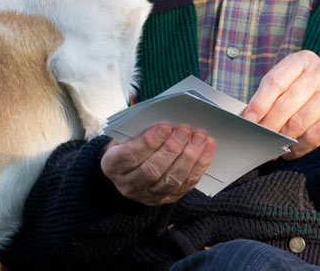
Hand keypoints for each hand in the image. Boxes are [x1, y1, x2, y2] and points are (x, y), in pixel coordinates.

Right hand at [100, 123, 215, 205]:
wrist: (128, 170)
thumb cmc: (128, 145)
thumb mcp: (124, 135)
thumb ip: (139, 129)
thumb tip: (167, 121)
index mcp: (112, 166)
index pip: (129, 156)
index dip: (148, 142)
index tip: (164, 126)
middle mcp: (128, 185)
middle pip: (152, 170)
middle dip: (172, 148)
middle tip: (185, 130)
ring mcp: (149, 195)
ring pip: (172, 180)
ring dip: (189, 157)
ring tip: (199, 137)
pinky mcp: (167, 199)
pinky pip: (186, 184)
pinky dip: (200, 165)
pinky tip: (206, 148)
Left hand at [241, 50, 319, 158]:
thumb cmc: (312, 92)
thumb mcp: (294, 82)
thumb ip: (273, 95)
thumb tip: (250, 118)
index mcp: (303, 60)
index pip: (275, 82)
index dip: (259, 103)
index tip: (248, 120)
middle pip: (285, 105)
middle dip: (268, 125)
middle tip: (258, 138)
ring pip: (298, 122)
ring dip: (282, 139)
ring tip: (273, 146)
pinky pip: (314, 136)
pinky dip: (298, 147)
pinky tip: (290, 150)